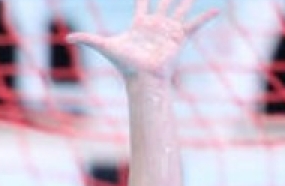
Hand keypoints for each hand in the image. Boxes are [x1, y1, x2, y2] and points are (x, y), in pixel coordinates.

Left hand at [67, 0, 216, 78]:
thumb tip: (67, 38)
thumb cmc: (125, 64)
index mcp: (140, 23)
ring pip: (180, 9)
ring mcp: (169, 30)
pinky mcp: (180, 37)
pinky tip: (217, 10)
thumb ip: (87, 39)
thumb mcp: (104, 46)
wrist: (143, 77)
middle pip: (164, 2)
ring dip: (187, 0)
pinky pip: (196, 24)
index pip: (142, 2)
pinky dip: (206, 17)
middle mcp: (156, 24)